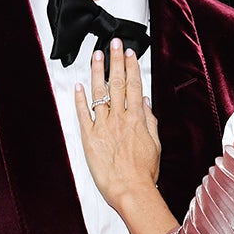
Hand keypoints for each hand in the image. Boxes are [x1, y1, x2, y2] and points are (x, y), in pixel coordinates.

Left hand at [75, 38, 159, 209]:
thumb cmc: (144, 173)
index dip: (132, 67)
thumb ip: (149, 121)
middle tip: (114, 43)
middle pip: (118, 83)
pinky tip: (79, 85)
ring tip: (97, 55)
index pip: (135, 86)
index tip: (129, 53)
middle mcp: (120, 118)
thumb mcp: (155, 144)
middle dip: (116, 61)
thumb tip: (146, 102)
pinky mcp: (89, 138)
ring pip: (100, 93)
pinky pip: (83, 114)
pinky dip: (80, 99)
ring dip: (98, 71)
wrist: (131, 191)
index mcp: (137, 119)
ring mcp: (103, 126)